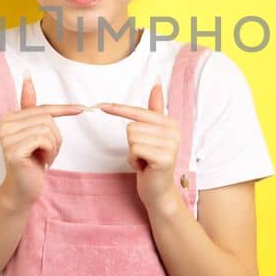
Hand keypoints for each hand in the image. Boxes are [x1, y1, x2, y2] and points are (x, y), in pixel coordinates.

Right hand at [0, 77, 82, 210]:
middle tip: (49, 152)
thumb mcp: (34, 132)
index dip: (63, 110)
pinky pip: (43, 140)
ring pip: (47, 129)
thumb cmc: (32, 161)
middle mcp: (4, 125)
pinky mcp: (13, 150)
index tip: (82, 108)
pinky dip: (51, 151)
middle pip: (46, 119)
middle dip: (56, 136)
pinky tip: (44, 162)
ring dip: (54, 145)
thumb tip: (27, 77)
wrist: (23, 189)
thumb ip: (30, 107)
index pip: (42, 109)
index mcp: (9, 117)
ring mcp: (7, 138)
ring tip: (46, 157)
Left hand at [97, 83, 183, 208]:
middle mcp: (174, 131)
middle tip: (144, 155)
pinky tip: (144, 167)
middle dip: (132, 143)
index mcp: (171, 123)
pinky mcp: (164, 157)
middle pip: (132, 126)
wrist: (159, 191)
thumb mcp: (154, 134)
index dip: (119, 110)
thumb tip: (157, 83)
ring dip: (132, 153)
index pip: (139, 112)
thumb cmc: (153, 162)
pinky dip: (134, 161)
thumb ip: (155, 109)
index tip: (102, 105)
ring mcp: (171, 144)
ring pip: (131, 138)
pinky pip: (134, 150)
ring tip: (145, 161)